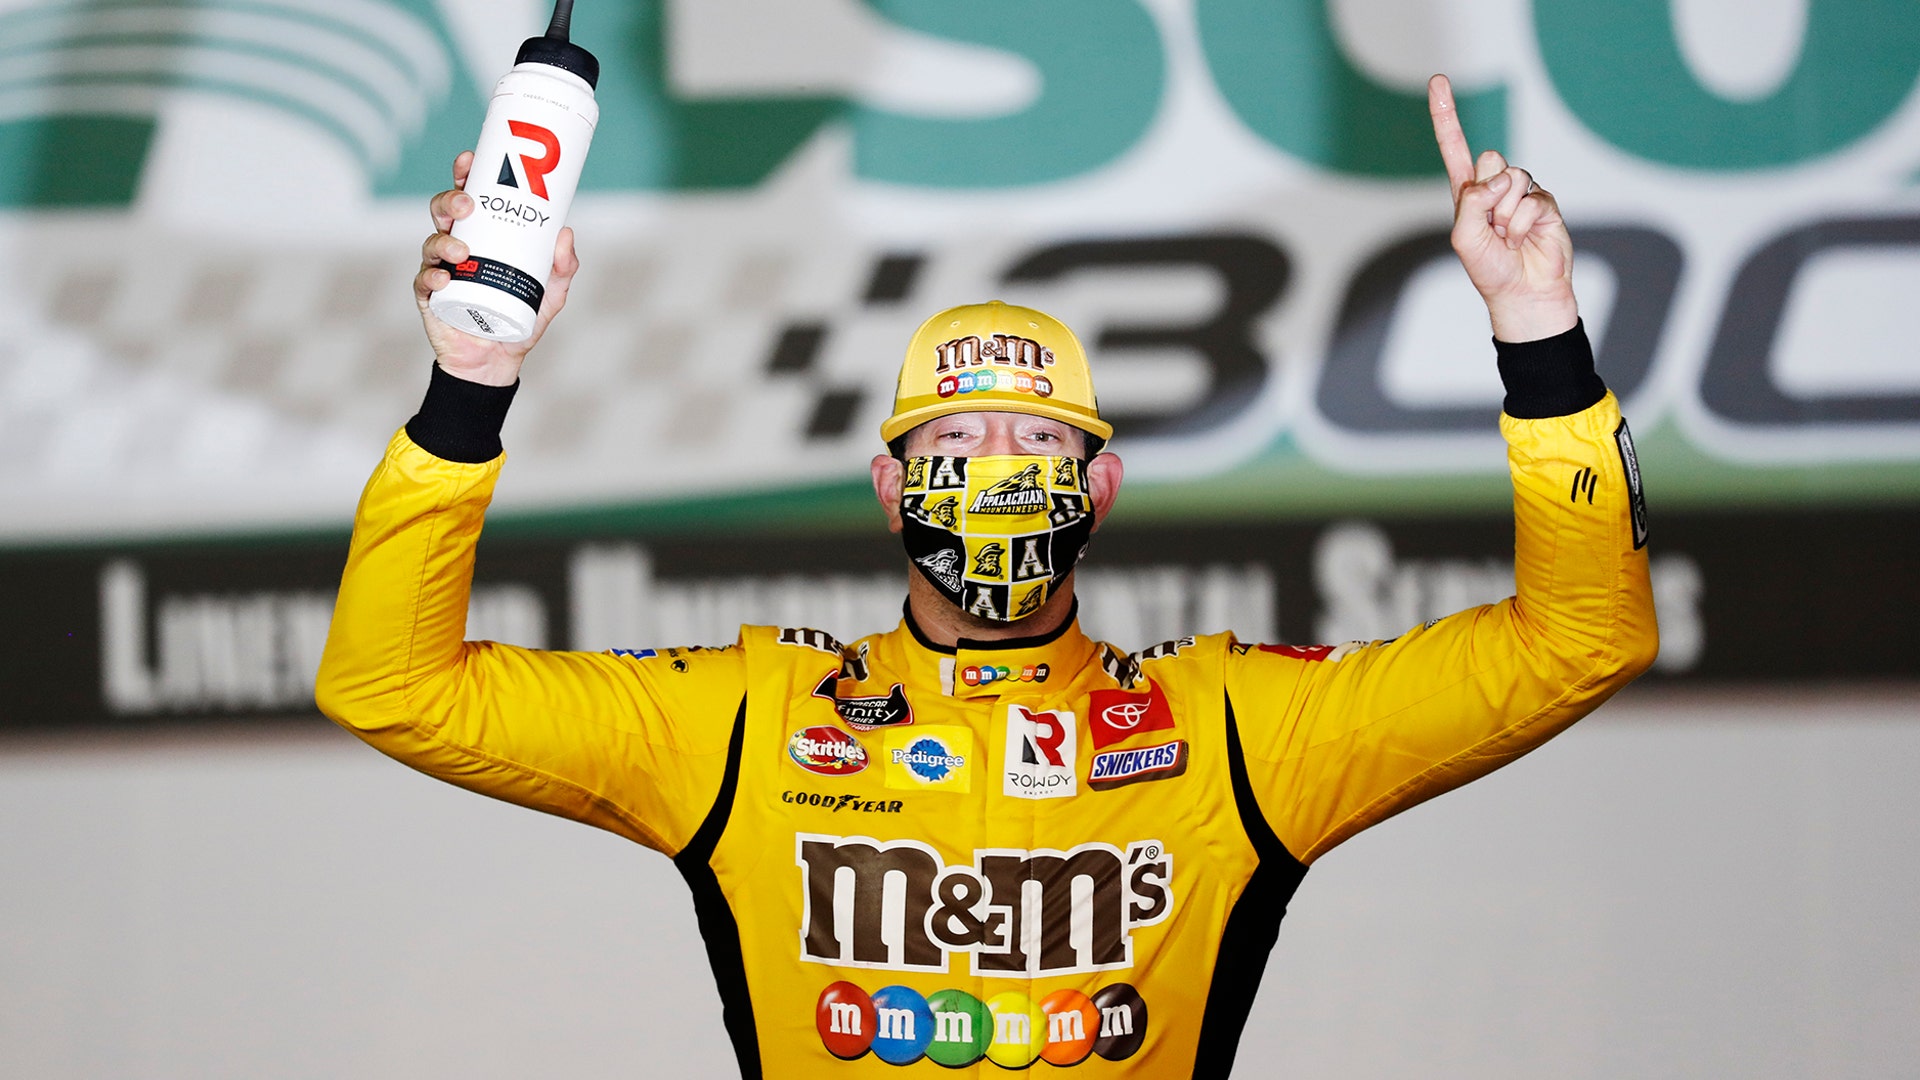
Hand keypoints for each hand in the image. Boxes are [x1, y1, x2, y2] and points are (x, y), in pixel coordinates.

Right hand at [413, 151, 579, 385]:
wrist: (499, 362)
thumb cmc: (521, 319)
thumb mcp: (551, 293)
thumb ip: (563, 267)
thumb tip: (565, 233)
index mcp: (482, 237)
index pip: (470, 198)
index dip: (464, 175)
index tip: (470, 159)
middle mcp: (457, 247)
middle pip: (444, 212)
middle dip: (450, 200)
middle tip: (467, 204)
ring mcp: (440, 270)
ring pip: (432, 242)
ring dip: (444, 240)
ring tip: (462, 250)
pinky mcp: (429, 297)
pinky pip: (424, 281)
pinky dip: (432, 277)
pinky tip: (444, 279)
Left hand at [1428, 74, 1577, 342]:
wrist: (1523, 293)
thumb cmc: (1489, 269)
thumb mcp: (1465, 236)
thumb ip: (1472, 201)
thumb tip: (1498, 175)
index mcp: (1467, 192)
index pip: (1454, 147)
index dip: (1446, 115)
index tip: (1438, 81)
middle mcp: (1493, 186)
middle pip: (1489, 160)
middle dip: (1487, 194)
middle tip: (1491, 226)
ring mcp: (1520, 193)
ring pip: (1512, 177)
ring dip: (1505, 213)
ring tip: (1507, 236)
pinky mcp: (1544, 202)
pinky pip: (1531, 199)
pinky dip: (1522, 223)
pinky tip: (1523, 239)